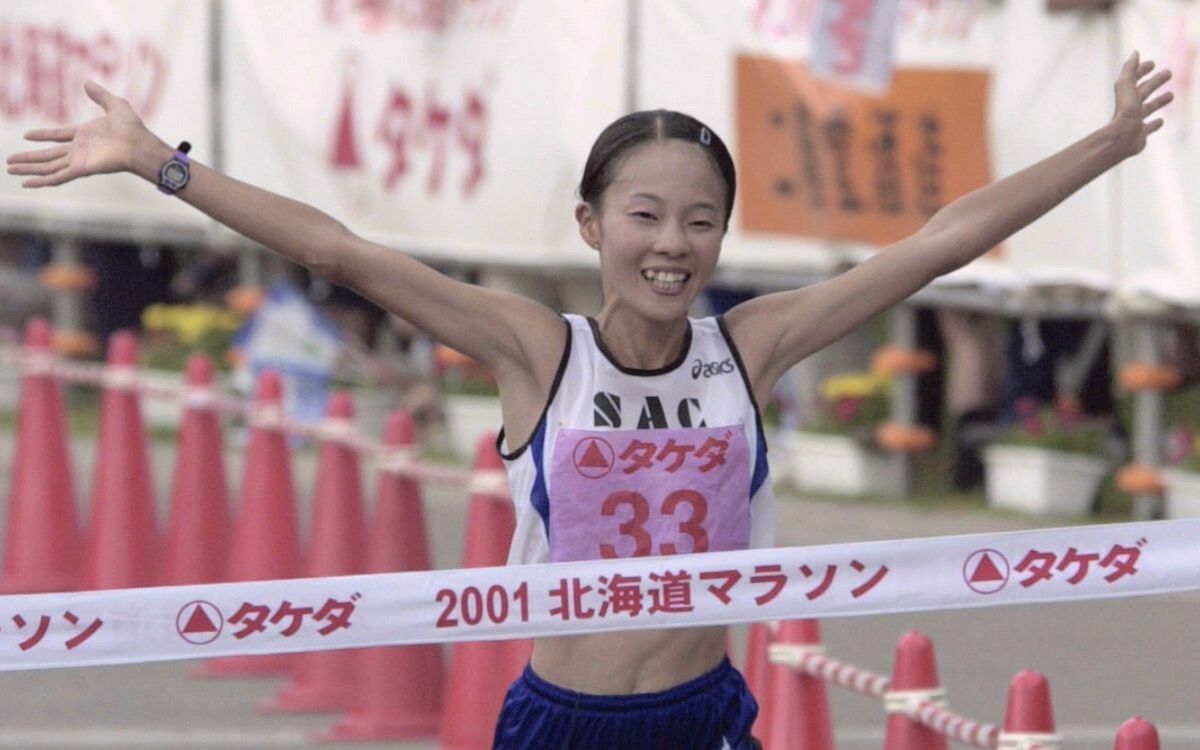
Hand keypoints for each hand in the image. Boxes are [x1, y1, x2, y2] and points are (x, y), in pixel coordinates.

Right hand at [6, 80, 150, 186]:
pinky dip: (42, 180)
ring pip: (47, 166)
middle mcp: (79, 149)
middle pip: (47, 155)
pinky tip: (27, 183)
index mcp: (84, 135)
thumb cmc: (132, 128)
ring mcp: (78, 160)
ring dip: (29, 168)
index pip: (57, 136)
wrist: (140, 144)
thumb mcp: (115, 105)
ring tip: (10, 169)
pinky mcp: (81, 169)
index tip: (26, 136)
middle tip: (9, 161)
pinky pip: (57, 176)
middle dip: (29, 158)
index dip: (42, 135)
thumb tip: (87, 82)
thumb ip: (99, 95)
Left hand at [1111, 51, 1173, 156]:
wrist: (1122, 137)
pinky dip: (1154, 124)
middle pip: (1144, 91)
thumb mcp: (1126, 85)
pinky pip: (1148, 128)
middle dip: (1155, 81)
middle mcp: (1129, 108)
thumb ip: (1129, 69)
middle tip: (1169, 73)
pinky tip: (1161, 122)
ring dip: (1159, 101)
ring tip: (1171, 95)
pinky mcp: (1139, 134)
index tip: (1152, 63)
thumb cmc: (1125, 111)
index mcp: (1125, 95)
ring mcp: (1134, 121)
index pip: (1133, 79)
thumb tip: (1134, 53)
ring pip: (1148, 108)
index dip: (1141, 70)